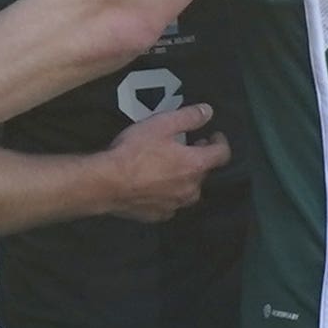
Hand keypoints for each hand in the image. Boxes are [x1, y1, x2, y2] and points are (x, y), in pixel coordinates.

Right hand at [98, 103, 228, 220]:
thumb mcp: (161, 124)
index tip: (214, 136)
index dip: (220, 142)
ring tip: (174, 168)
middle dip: (200, 159)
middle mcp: (191, 189)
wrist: (106, 184)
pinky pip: (171, 204)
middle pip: (204, 173)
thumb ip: (188, 117)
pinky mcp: (158, 215)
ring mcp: (175, 205)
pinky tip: (158, 187)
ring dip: (186, 179)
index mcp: (195, 166)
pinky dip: (169, 194)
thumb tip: (208, 111)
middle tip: (190, 147)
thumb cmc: (134, 151)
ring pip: (189, 191)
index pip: (222, 154)